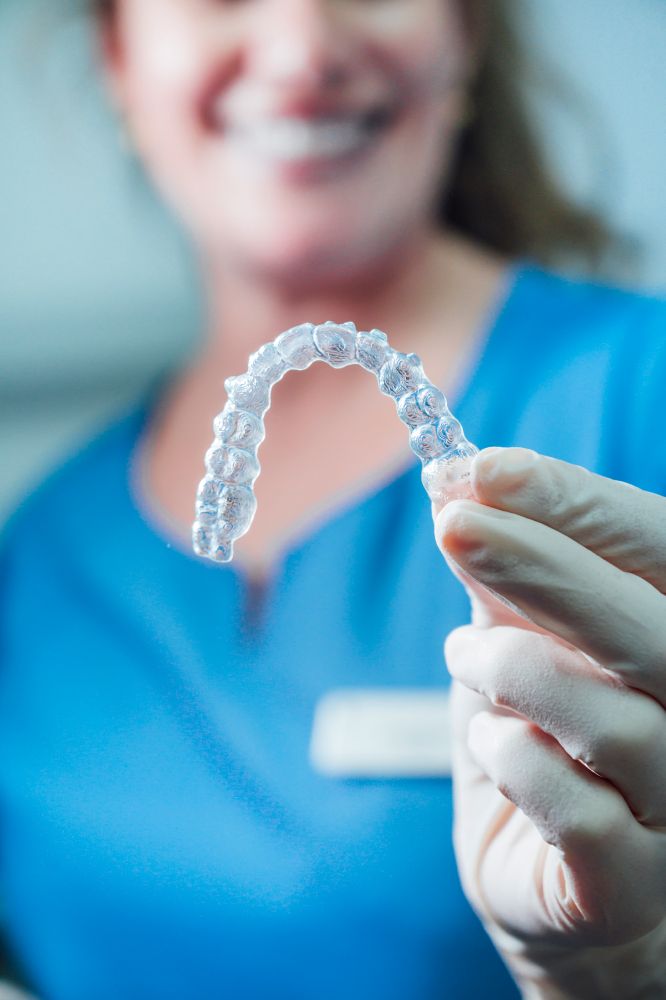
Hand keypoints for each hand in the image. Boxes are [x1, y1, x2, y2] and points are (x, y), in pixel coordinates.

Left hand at [433, 447, 665, 997]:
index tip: (483, 469)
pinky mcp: (637, 881)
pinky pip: (580, 812)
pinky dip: (512, 760)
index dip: (577, 503)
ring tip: (464, 656)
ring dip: (514, 671)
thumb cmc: (544, 744)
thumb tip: (459, 489)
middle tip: (454, 526)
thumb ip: (507, 579)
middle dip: (544, 566)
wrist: (548, 881)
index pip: (661, 550)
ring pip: (619, 720)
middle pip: (654, 630)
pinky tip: (490, 743)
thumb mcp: (521, 641)